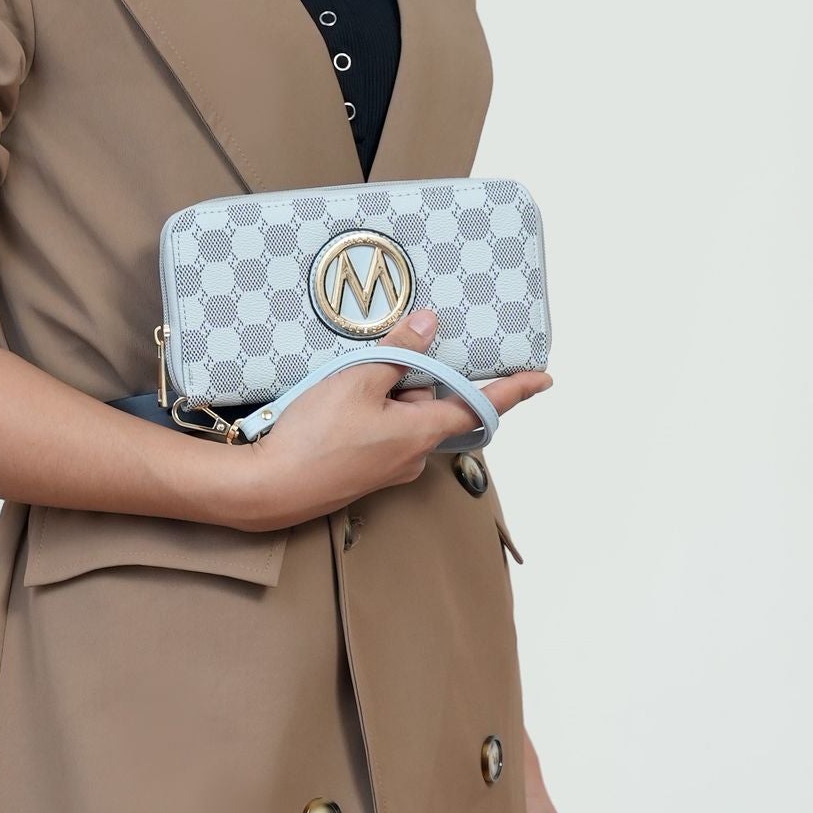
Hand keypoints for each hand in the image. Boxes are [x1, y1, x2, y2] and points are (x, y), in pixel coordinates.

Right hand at [218, 308, 552, 531]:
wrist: (269, 489)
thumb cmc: (313, 436)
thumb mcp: (356, 380)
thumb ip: (397, 353)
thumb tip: (428, 324)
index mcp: (422, 432)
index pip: (481, 406)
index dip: (514, 390)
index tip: (542, 379)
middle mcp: (414, 457)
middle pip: (436, 408)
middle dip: (418, 382)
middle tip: (386, 364)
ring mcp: (390, 469)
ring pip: (406, 421)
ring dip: (389, 397)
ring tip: (347, 383)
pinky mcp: (366, 474)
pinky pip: (384, 435)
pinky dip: (372, 415)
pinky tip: (338, 407)